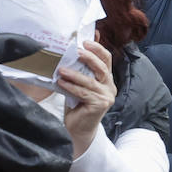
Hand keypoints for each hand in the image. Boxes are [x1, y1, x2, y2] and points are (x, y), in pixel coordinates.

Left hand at [57, 39, 116, 157]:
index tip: (85, 42)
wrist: (78, 129)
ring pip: (91, 80)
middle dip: (89, 57)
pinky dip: (71, 86)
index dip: (97, 48)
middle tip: (76, 51)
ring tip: (61, 69)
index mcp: (106, 79)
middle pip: (102, 67)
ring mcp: (107, 96)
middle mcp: (110, 87)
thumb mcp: (79, 84)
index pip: (106, 59)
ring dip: (75, 74)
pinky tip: (61, 82)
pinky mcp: (100, 104)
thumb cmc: (77, 105)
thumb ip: (79, 72)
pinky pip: (84, 92)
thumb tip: (69, 53)